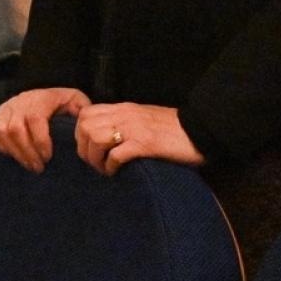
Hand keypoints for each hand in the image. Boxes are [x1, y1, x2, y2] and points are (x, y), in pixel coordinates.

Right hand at [0, 87, 89, 172]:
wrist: (43, 96)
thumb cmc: (61, 103)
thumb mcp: (75, 101)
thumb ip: (80, 110)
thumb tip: (81, 124)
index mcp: (40, 98)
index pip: (35, 118)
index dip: (40, 140)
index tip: (48, 157)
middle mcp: (20, 101)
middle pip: (15, 128)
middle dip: (27, 152)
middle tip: (39, 167)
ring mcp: (5, 109)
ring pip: (2, 132)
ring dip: (16, 153)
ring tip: (29, 165)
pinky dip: (3, 148)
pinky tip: (16, 156)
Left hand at [74, 102, 203, 175]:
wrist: (199, 130)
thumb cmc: (173, 128)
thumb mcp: (143, 118)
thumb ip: (124, 122)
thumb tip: (106, 137)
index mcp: (124, 108)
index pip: (86, 113)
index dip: (80, 133)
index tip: (89, 148)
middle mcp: (125, 114)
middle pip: (85, 126)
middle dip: (84, 148)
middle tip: (95, 163)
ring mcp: (134, 128)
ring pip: (96, 138)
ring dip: (95, 158)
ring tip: (105, 169)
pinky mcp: (145, 144)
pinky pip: (115, 154)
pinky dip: (110, 166)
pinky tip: (116, 172)